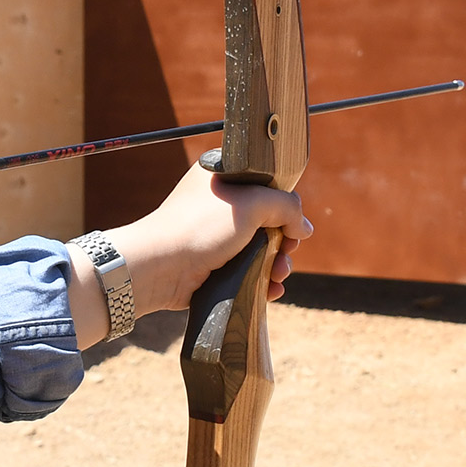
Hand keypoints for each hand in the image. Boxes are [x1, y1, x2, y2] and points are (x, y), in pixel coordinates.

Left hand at [71, 162, 311, 346]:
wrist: (160, 267)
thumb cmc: (200, 226)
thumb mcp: (252, 203)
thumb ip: (286, 206)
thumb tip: (304, 227)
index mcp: (222, 177)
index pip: (265, 185)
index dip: (284, 205)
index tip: (292, 224)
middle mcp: (218, 204)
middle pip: (267, 220)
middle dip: (284, 241)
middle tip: (287, 252)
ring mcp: (215, 236)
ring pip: (260, 248)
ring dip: (277, 264)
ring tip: (278, 275)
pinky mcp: (213, 266)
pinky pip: (247, 270)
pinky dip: (262, 280)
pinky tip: (271, 290)